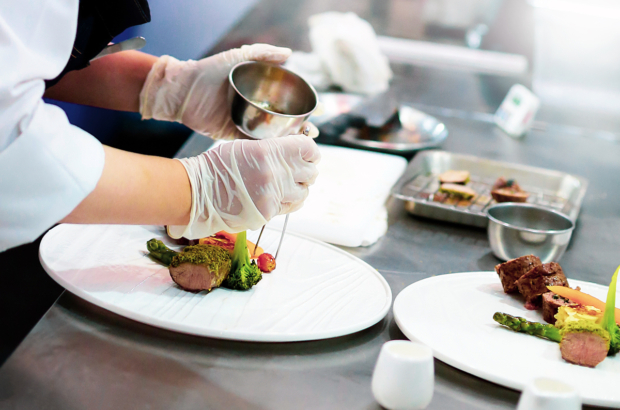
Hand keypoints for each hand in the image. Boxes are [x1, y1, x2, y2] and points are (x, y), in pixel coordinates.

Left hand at [139, 44, 318, 139]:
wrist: (181, 91)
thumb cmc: (207, 71)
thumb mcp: (235, 58)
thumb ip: (262, 53)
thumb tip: (289, 53)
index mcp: (259, 90)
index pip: (288, 99)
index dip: (305, 105)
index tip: (318, 110)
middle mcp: (256, 108)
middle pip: (286, 120)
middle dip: (302, 128)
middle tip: (312, 133)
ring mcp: (246, 123)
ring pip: (274, 135)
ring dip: (289, 142)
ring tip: (301, 145)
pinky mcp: (234, 136)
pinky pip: (255, 144)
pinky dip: (269, 150)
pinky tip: (281, 153)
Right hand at [167, 135, 320, 238]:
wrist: (197, 192)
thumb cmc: (216, 167)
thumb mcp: (245, 148)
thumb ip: (272, 150)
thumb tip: (292, 152)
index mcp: (269, 151)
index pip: (308, 149)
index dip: (311, 152)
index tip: (309, 155)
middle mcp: (275, 173)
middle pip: (311, 172)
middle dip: (307, 172)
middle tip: (300, 172)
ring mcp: (273, 195)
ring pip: (304, 193)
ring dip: (299, 189)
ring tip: (287, 187)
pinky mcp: (268, 213)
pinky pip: (289, 208)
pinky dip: (287, 203)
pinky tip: (278, 199)